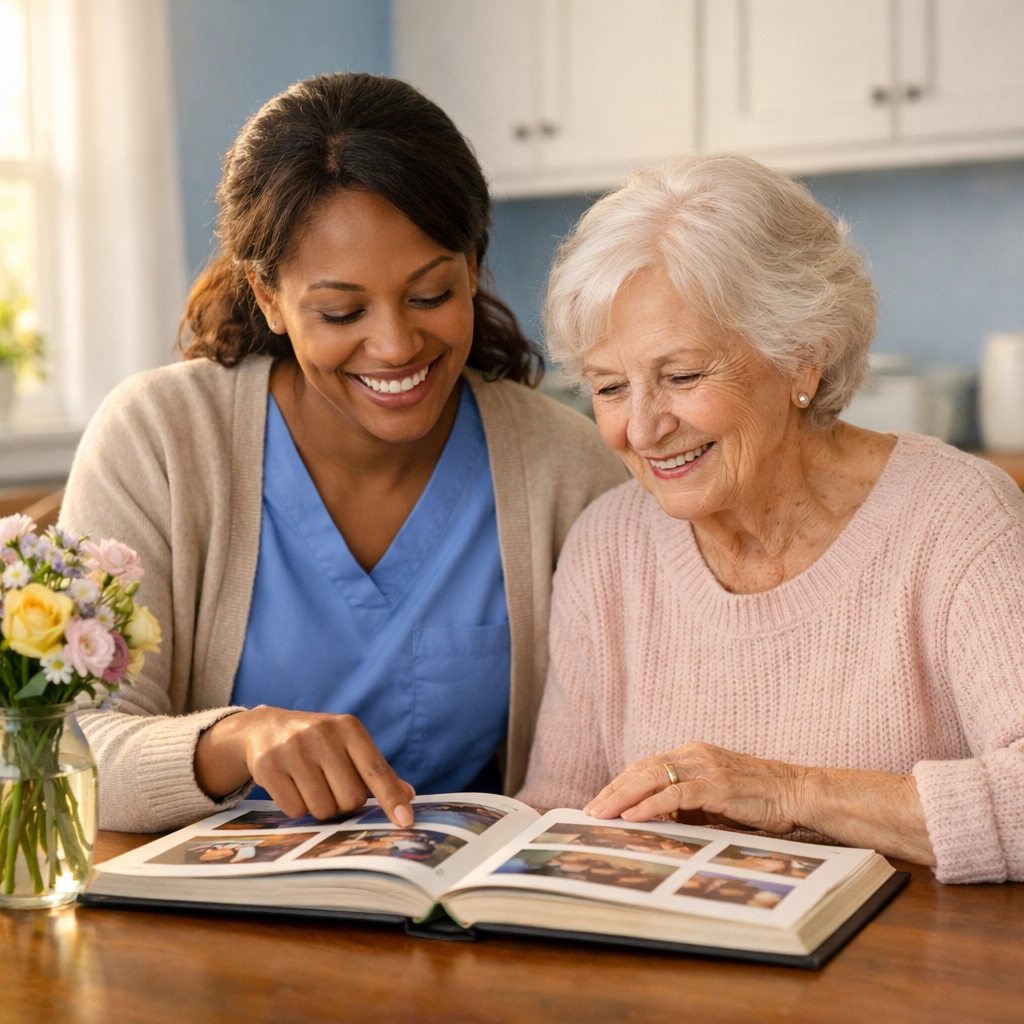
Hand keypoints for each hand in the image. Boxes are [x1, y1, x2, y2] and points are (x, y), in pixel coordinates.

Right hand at [195, 707, 415, 826]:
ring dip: (320, 807)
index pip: (375, 769)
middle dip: (344, 803)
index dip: (390, 797)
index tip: (405, 820)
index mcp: (349, 728)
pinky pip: (294, 810)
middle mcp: (322, 735)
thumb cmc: (317, 742)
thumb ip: (375, 770)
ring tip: (310, 784)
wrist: (265, 728)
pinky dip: (296, 807)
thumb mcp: (348, 744)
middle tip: (332, 786)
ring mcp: (293, 749)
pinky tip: (291, 786)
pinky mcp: (268, 766)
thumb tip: (408, 795)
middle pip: (350, 798)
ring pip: (322, 809)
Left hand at [583, 742, 802, 833]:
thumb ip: (686, 805)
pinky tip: (633, 817)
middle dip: (612, 791)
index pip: (645, 767)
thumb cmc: (758, 800)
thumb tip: (654, 821)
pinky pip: (676, 794)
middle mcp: (694, 755)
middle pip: (641, 769)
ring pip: (652, 778)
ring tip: (601, 815)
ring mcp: (705, 767)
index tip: (599, 803)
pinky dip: (651, 805)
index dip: (619, 785)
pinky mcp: (717, 784)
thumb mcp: (714, 801)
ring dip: (622, 798)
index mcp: (692, 755)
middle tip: (589, 811)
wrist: (798, 792)